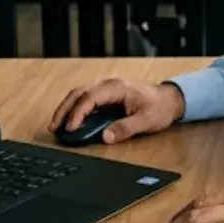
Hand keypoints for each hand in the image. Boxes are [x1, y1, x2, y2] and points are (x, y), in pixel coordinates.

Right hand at [48, 78, 184, 143]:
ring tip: (56, 126)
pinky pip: (85, 101)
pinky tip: (69, 122)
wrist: (169, 100)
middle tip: (54, 127)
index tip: (71, 128)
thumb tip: (106, 137)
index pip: (91, 98)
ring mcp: (106, 90)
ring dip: (66, 109)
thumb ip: (126, 128)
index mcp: (117, 88)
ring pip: (79, 96)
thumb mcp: (146, 120)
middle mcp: (108, 86)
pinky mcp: (106, 97)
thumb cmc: (159, 108)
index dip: (78, 113)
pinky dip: (74, 110)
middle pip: (79, 94)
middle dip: (64, 110)